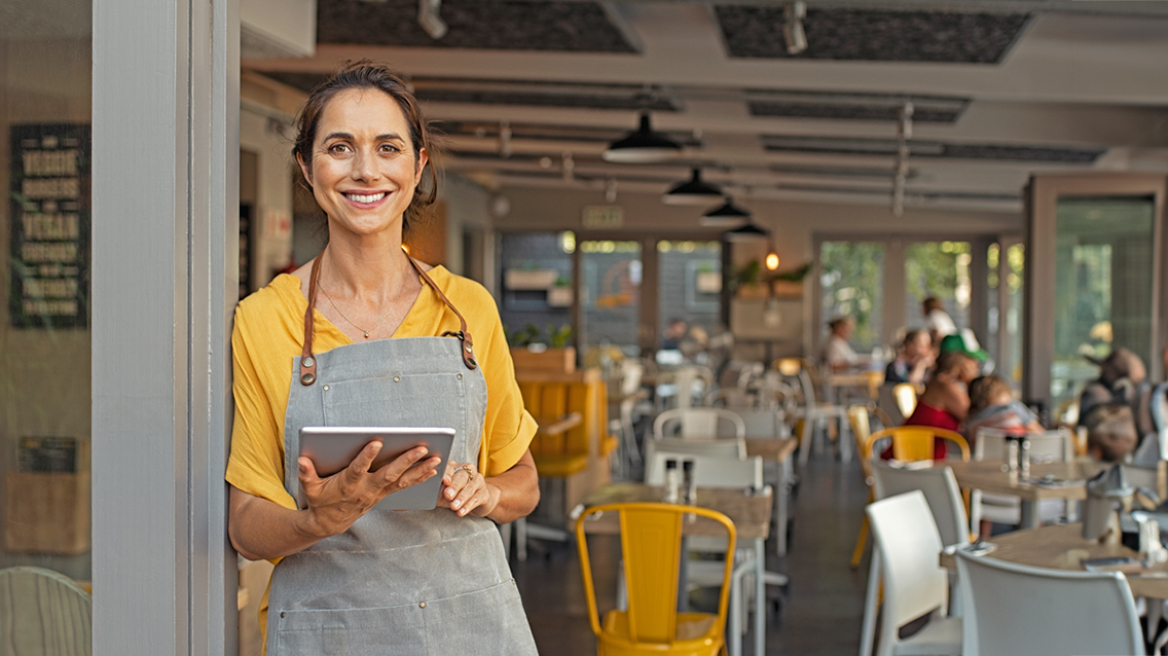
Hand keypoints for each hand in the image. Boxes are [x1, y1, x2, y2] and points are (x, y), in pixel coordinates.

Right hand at [297, 441, 441, 537]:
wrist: (329, 523)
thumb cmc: (319, 500)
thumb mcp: (309, 488)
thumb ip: (306, 474)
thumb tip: (302, 460)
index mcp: (348, 484)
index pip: (358, 469)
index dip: (367, 456)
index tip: (377, 442)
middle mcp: (366, 489)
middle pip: (389, 474)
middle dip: (406, 461)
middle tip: (421, 448)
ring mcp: (377, 493)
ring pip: (402, 480)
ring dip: (420, 470)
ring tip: (436, 458)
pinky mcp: (384, 494)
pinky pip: (404, 486)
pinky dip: (419, 478)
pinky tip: (433, 469)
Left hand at [438, 461, 499, 517]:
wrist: (476, 500)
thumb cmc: (454, 494)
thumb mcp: (443, 491)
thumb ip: (436, 489)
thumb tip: (427, 492)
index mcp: (455, 467)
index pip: (450, 468)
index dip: (447, 474)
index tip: (444, 481)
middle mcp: (468, 471)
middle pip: (461, 477)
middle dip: (454, 487)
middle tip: (448, 495)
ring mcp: (478, 481)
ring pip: (469, 488)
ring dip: (461, 498)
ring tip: (453, 507)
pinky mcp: (484, 493)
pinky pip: (476, 499)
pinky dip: (467, 506)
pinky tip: (461, 512)